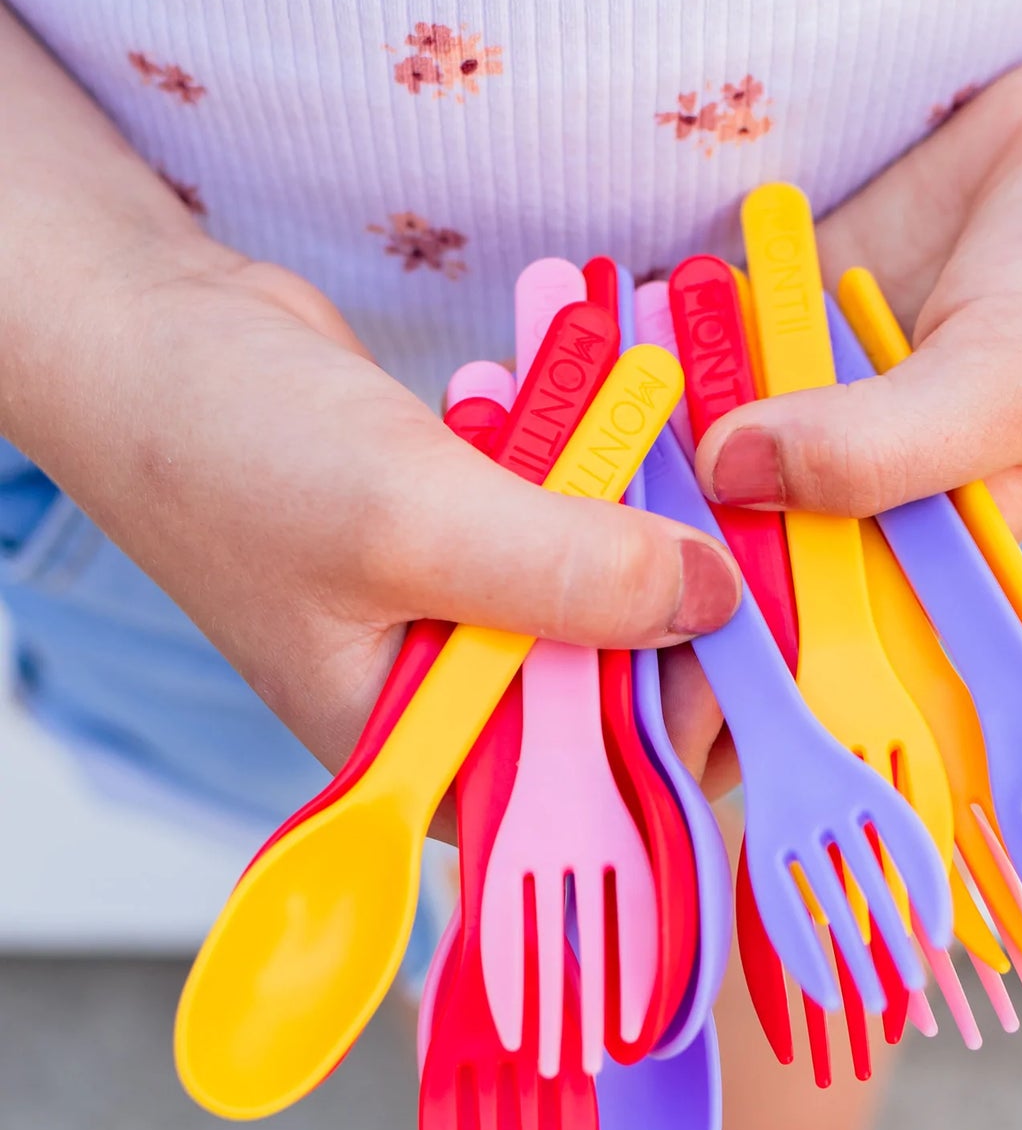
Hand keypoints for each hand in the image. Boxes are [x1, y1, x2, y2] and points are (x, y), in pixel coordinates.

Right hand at [10, 255, 741, 779]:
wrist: (157, 340)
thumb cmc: (230, 452)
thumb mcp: (407, 523)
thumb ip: (565, 572)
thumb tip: (715, 601)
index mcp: (432, 761)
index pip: (596, 789)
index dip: (690, 722)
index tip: (756, 632)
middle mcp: (466, 711)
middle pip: (623, 692)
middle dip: (685, 602)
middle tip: (742, 514)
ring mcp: (479, 626)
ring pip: (613, 602)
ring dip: (655, 524)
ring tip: (689, 444)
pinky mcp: (487, 550)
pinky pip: (581, 534)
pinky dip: (609, 478)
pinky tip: (632, 418)